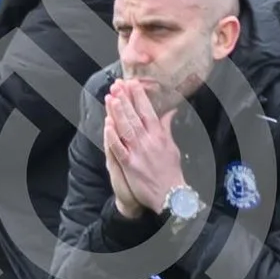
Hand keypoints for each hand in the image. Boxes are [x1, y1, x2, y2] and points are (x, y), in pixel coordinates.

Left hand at [109, 78, 186, 215]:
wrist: (170, 195)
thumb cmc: (171, 171)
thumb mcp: (172, 147)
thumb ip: (167, 128)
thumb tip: (170, 112)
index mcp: (159, 136)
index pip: (148, 111)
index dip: (139, 96)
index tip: (132, 83)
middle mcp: (148, 142)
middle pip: (135, 117)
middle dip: (125, 99)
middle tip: (116, 85)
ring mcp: (138, 153)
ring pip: (126, 129)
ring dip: (117, 112)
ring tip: (110, 97)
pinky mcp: (129, 165)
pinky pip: (119, 148)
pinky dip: (112, 137)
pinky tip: (107, 125)